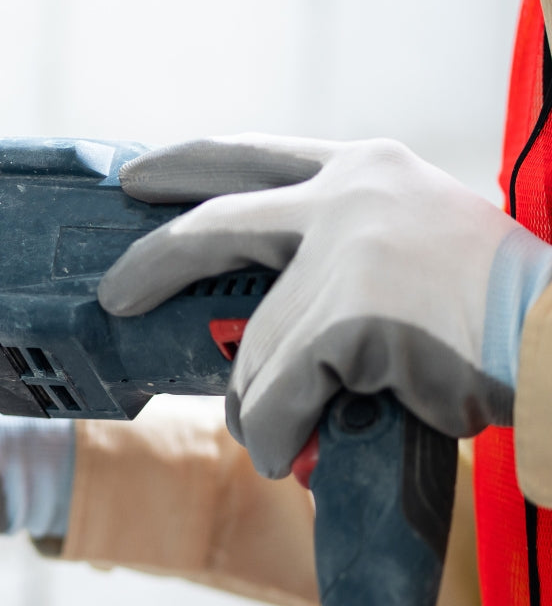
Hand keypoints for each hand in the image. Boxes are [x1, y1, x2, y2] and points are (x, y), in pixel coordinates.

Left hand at [97, 134, 551, 478]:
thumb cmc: (491, 305)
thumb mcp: (411, 239)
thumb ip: (334, 254)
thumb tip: (254, 324)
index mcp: (363, 170)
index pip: (253, 155)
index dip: (187, 165)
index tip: (135, 177)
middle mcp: (349, 197)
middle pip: (217, 227)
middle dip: (154, 262)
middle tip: (115, 295)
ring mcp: (349, 254)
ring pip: (256, 347)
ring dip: (258, 401)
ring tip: (277, 432)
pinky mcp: (352, 318)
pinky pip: (279, 395)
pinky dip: (277, 432)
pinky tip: (291, 450)